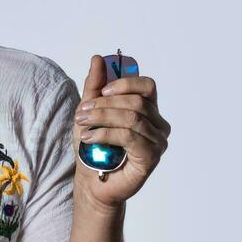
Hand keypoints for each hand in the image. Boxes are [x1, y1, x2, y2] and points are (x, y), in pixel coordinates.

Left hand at [73, 55, 168, 212]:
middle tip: (83, 112)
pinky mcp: (151, 157)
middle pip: (137, 102)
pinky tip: (90, 138)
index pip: (147, 86)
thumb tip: (98, 58)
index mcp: (150, 111)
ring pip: (132, 117)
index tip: (101, 93)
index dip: (124, 84)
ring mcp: (158, 142)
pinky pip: (129, 136)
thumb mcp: (91, 112)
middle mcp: (159, 125)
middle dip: (105, 105)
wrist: (92, 182)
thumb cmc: (95, 149)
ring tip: (83, 124)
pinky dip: (106, 134)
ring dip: (102, 118)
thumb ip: (95, 86)